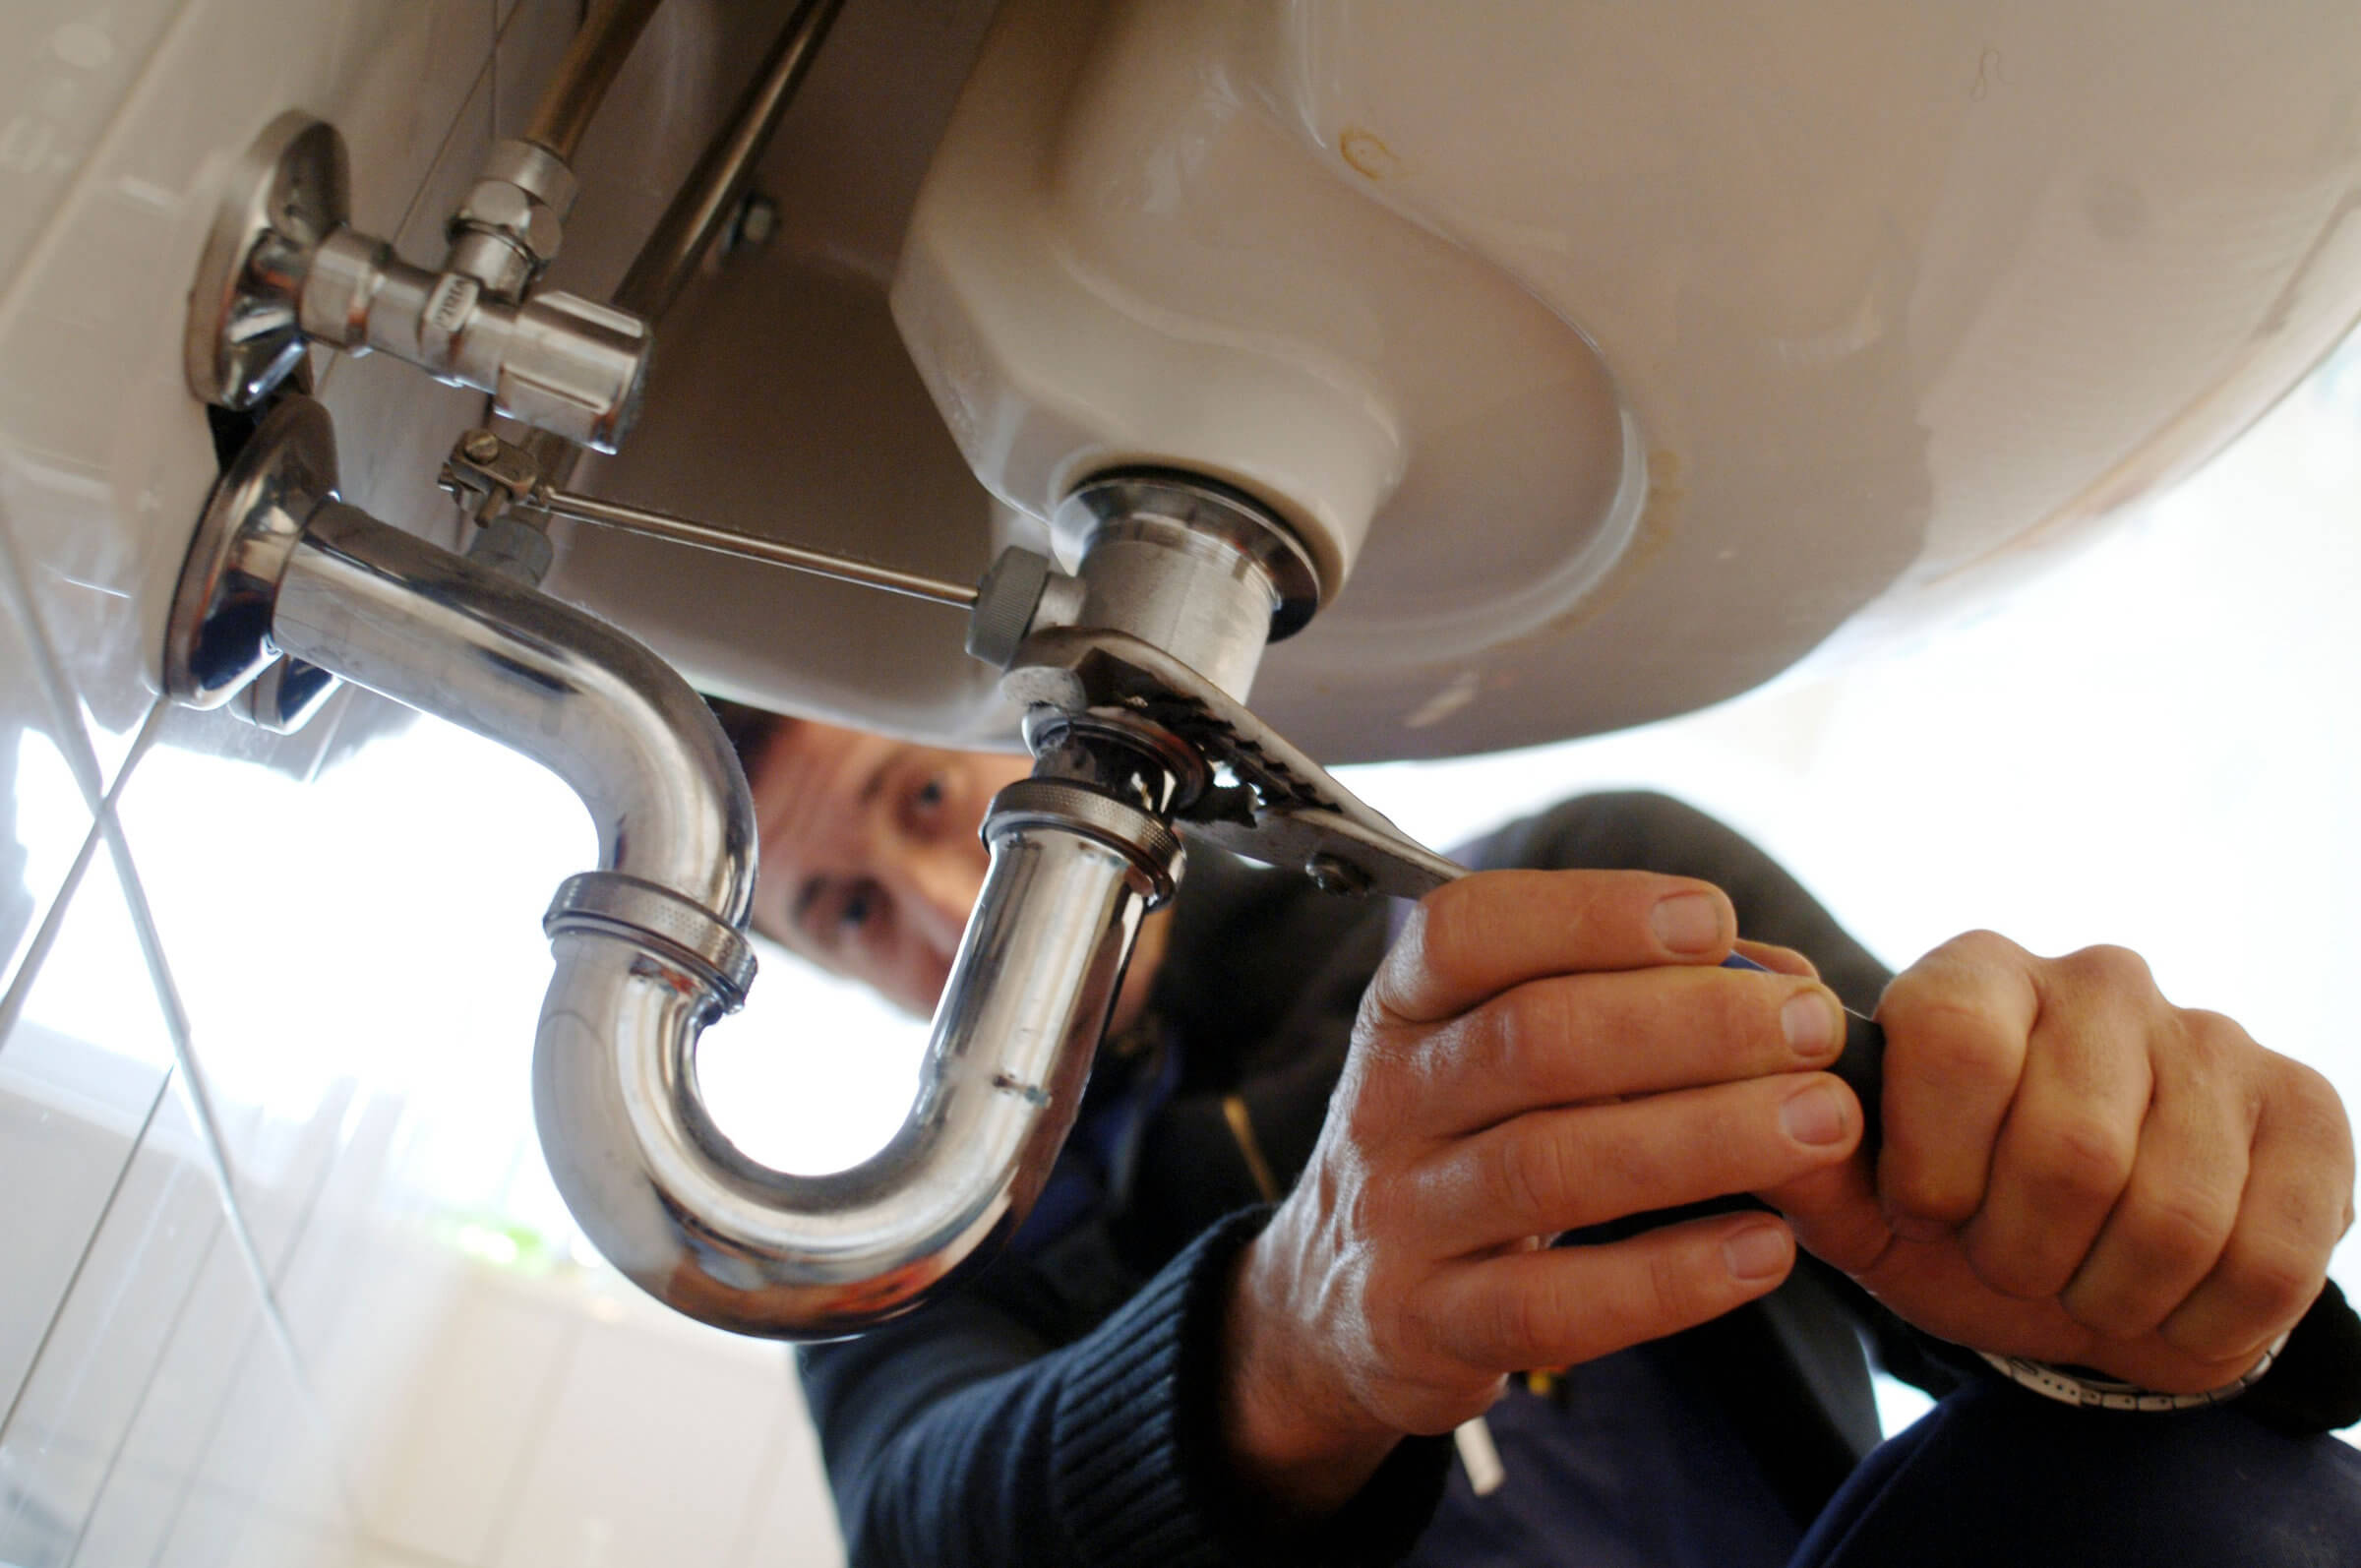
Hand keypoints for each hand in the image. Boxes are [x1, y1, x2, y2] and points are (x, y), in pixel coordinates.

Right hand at [1219, 870, 1862, 1517]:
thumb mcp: (1498, 1055)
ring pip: (1549, 1167)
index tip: (1713, 918)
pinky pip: (1554, 1304)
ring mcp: (1398, 1218)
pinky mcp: (1429, 1327)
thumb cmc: (1467, 1147)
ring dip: (1704, 1137)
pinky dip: (1670, 1277)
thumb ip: (1623, 1002)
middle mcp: (1387, 1102)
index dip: (1590, 914)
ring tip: (1823, 1122)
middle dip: (1690, 1024)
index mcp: (1404, 1008)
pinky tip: (1765, 1249)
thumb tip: (1780, 982)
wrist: (1339, 1305)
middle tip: (1811, 1029)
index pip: (1466, 930)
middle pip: (1531, 1041)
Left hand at [1767, 931, 2355, 1392]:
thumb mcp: (1850, 1198)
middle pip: (2073, 1147)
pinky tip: (2165, 1297)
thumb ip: (1791, 1130)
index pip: (1954, 1037)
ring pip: (2176, 1213)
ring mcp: (2212, 1037)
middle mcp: (2097, 981)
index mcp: (1973, 975)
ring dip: (2110, 1292)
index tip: (1923, 1208)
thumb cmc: (1949, 1223)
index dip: (1936, 1159)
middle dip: (2024, 1250)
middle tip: (2008, 1258)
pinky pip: (2272, 1250)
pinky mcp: (2306, 1108)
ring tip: (2080, 1279)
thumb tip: (1752, 1009)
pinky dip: (2203, 1318)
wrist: (2075, 1282)